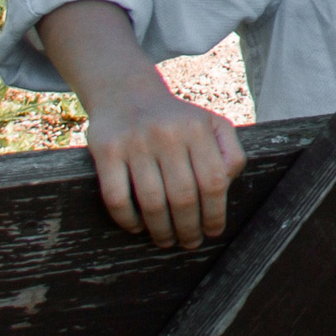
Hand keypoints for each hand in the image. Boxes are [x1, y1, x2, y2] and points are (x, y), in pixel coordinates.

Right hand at [80, 69, 246, 249]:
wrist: (127, 93)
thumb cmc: (177, 120)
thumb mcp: (211, 124)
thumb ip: (229, 152)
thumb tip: (226, 187)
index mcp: (198, 129)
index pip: (214, 181)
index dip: (215, 213)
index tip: (212, 232)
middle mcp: (168, 134)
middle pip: (183, 196)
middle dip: (189, 228)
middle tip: (189, 242)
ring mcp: (135, 142)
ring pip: (151, 201)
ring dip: (160, 230)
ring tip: (166, 240)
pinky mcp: (106, 150)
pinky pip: (117, 197)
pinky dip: (128, 219)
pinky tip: (137, 227)